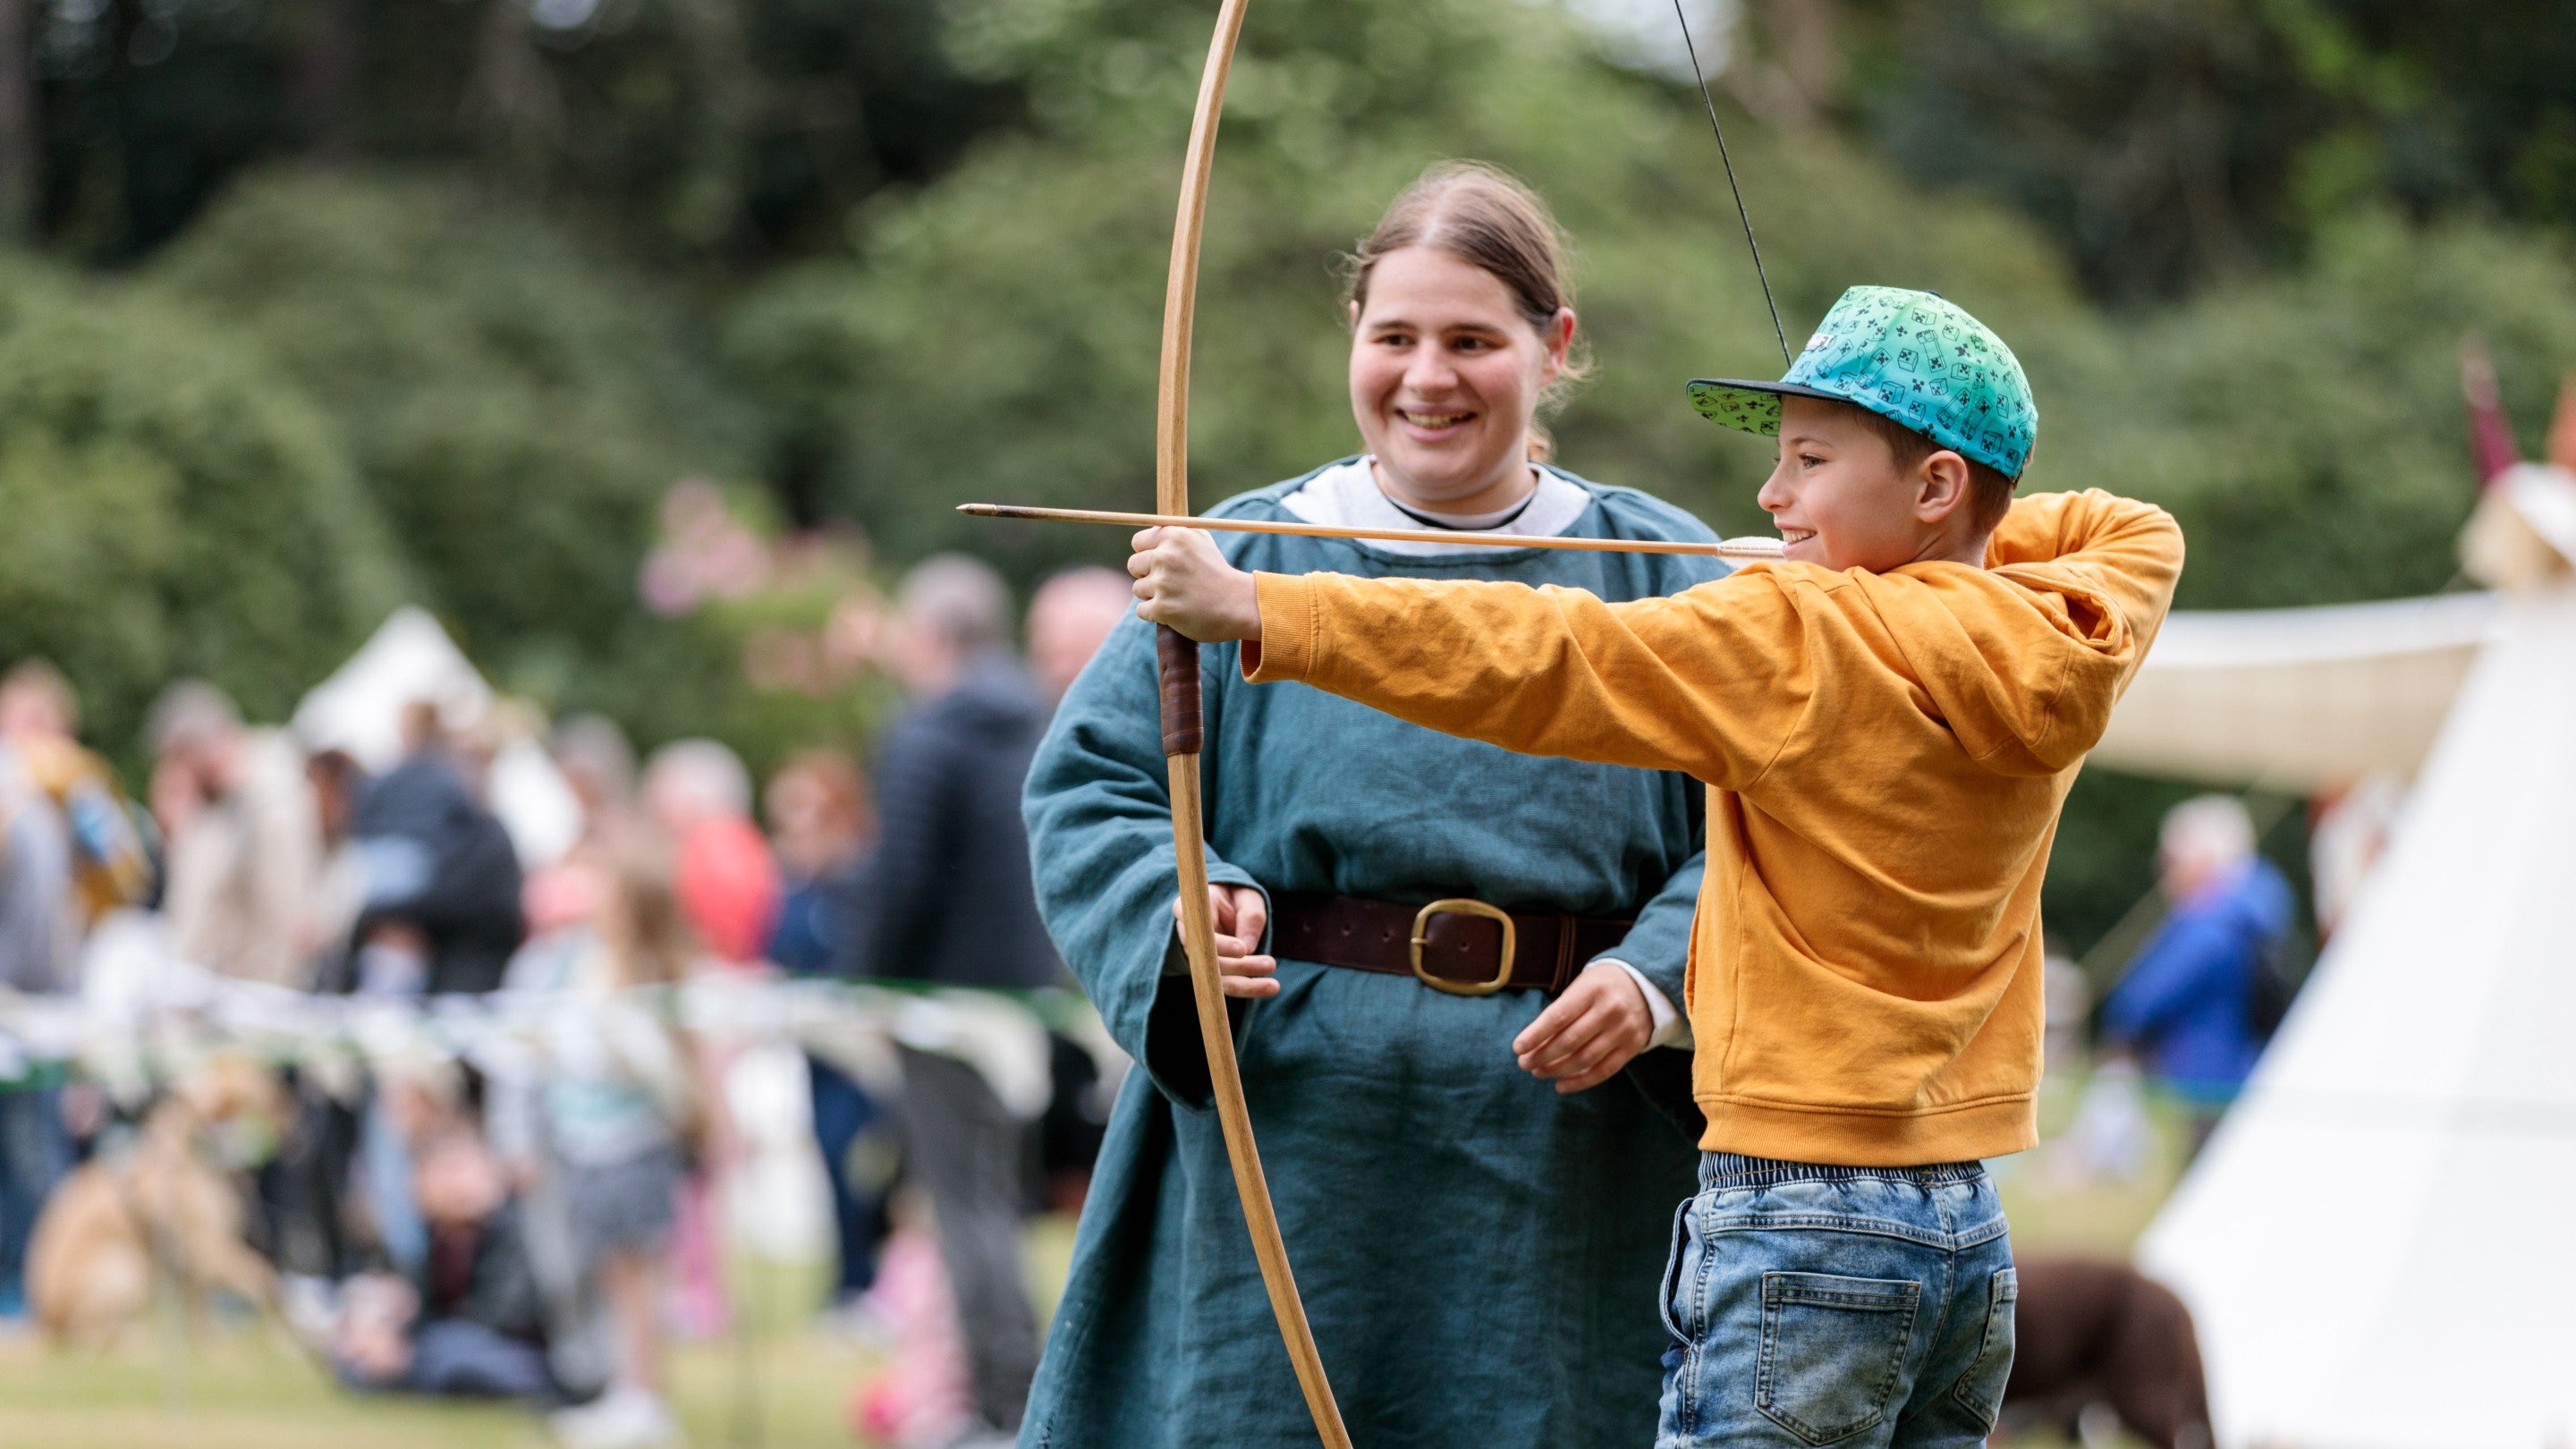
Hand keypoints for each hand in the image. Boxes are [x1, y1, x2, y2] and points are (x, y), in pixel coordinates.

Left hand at [1130, 527, 1261, 642]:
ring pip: (1138, 589)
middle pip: (1134, 565)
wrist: (1238, 605)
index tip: (1159, 563)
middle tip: (1169, 582)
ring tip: (1177, 597)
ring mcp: (1163, 583)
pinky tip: (1174, 611)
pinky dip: (1155, 613)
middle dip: (1147, 575)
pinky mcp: (1162, 608)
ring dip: (1153, 595)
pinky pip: (1142, 610)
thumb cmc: (1218, 573)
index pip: (1138, 542)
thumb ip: (1174, 534)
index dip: (1147, 553)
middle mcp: (1166, 556)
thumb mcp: (1201, 541)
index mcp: (1174, 536)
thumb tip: (1149, 531)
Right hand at [1172, 883, 1276, 997]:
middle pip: (1208, 960)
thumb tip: (1248, 947)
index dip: (1219, 944)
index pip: (1198, 931)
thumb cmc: (1236, 896)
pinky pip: (1225, 985)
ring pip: (1216, 979)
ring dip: (1246, 984)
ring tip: (1273, 985)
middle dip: (1240, 966)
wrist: (1227, 904)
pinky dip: (1248, 989)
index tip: (1242, 949)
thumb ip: (1249, 915)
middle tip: (1270, 964)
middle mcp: (1187, 937)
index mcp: (1188, 910)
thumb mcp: (1247, 896)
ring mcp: (1196, 957)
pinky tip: (1269, 987)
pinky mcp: (1209, 971)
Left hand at [1513, 961, 1652, 1093]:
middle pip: (1570, 1041)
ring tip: (1538, 1072)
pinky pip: (1604, 1070)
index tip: (1517, 1048)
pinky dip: (1580, 1082)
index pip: (1558, 1017)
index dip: (1535, 1035)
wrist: (1645, 986)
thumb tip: (1533, 1043)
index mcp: (1592, 989)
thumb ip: (1561, 1012)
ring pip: (1585, 1058)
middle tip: (1524, 1064)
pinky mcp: (1633, 1047)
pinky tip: (1561, 1085)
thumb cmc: (1601, 986)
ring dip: (1557, 1070)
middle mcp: (1610, 1010)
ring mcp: (1624, 1030)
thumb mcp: (1581, 987)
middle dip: (1542, 1056)